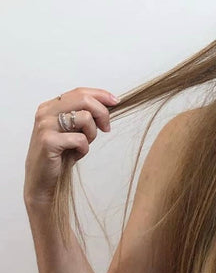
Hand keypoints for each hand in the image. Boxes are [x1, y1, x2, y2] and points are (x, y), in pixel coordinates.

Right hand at [24, 87, 118, 205]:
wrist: (42, 181)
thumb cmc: (60, 154)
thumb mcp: (73, 129)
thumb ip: (84, 114)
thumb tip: (110, 102)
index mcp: (50, 106)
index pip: (80, 92)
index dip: (101, 95)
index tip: (116, 101)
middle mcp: (45, 112)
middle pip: (84, 99)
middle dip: (102, 113)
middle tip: (106, 128)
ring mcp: (45, 126)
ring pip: (85, 117)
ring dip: (92, 133)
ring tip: (84, 144)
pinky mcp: (48, 141)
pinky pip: (80, 139)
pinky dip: (84, 148)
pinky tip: (75, 155)